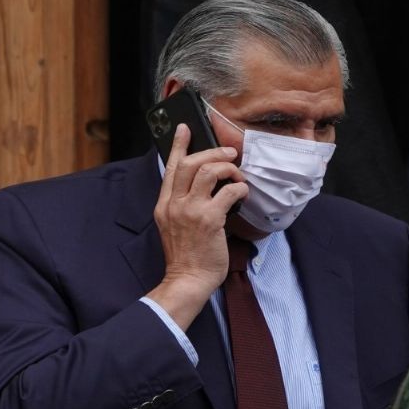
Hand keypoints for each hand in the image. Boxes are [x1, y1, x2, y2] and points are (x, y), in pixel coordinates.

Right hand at [147, 124, 249, 329]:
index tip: (185, 129)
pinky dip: (240, 188)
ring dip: (228, 168)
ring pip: (209, 172)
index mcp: (164, 205)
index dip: (179, 145)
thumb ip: (183, 206)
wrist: (187, 280)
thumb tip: (206, 186)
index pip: (170, 168)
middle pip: (190, 163)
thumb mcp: (175, 227)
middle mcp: (174, 205)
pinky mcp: (209, 220)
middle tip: (229, 152)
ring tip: (238, 175)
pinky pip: (228, 192)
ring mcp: (190, 211)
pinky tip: (244, 194)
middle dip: (212, 152)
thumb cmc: (187, 256)